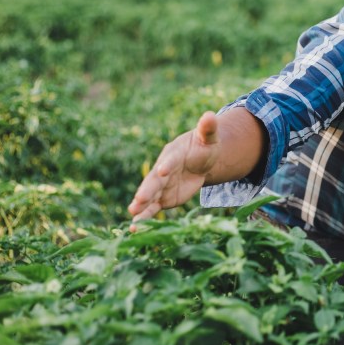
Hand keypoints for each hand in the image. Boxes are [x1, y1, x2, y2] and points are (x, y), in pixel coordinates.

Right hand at [127, 112, 220, 231]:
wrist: (200, 159)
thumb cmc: (204, 145)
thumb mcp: (209, 138)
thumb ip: (207, 129)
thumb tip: (211, 115)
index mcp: (174, 154)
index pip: (170, 159)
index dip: (167, 164)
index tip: (162, 170)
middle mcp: (163, 170)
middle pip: (154, 181)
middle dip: (147, 190)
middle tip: (139, 200)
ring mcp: (161, 185)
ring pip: (149, 196)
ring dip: (141, 206)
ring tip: (132, 215)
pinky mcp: (163, 199)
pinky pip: (152, 209)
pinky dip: (145, 218)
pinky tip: (135, 229)